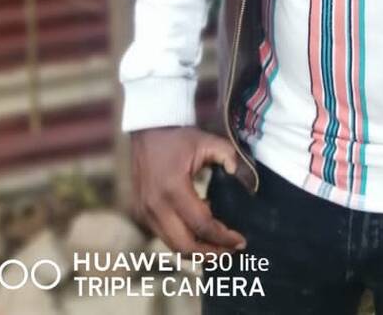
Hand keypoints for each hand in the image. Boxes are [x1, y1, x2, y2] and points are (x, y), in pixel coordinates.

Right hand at [130, 127, 246, 255]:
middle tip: (231, 251)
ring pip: (172, 246)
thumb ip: (227, 155)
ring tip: (219, 246)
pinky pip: (164, 236)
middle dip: (211, 253)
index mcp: (173, 188)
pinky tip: (200, 230)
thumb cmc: (178, 137)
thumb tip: (240, 176)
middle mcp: (156, 205)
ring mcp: (145, 211)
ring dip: (197, 251)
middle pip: (185, 246)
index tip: (241, 241)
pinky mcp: (141, 213)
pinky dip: (183, 238)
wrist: (146, 130)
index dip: (223, 237)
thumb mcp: (206, 140)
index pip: (201, 224)